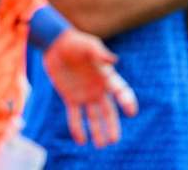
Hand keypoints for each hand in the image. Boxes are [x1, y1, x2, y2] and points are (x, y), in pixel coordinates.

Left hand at [43, 28, 137, 147]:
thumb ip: (100, 54)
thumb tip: (113, 60)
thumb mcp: (89, 46)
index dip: (127, 101)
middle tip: (114, 140)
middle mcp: (98, 89)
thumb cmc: (76, 42)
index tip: (131, 111)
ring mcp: (84, 95)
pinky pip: (75, 116)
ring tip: (101, 145)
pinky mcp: (70, 97)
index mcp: (107, 77)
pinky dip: (77, 128)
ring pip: (93, 117)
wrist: (56, 44)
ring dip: (97, 131)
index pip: (121, 91)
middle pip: (108, 111)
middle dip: (111, 126)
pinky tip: (81, 140)